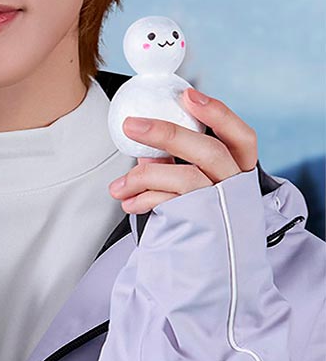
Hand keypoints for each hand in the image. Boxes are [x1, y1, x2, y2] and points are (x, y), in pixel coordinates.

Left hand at [107, 87, 258, 213]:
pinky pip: (172, 205)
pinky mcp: (203, 226)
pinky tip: (130, 202)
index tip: (188, 95)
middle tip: (132, 126)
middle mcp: (236, 186)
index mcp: (240, 168)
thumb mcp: (195, 183)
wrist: (208, 264)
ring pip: (187, 179)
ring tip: (119, 185)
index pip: (242, 137)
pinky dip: (146, 199)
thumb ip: (176, 162)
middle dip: (167, 134)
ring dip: (145, 175)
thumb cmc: (201, 214)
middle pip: (209, 151)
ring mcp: (222, 207)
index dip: (219, 114)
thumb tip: (147, 152)